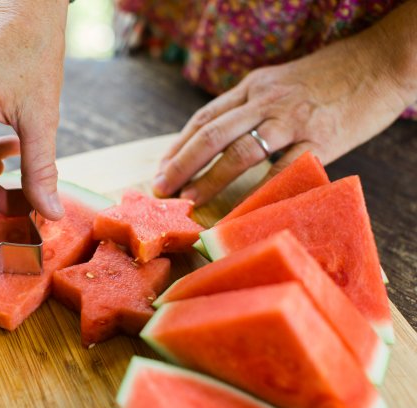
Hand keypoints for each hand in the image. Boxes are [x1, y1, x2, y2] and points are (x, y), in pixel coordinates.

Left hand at [154, 11, 416, 205]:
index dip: (179, 145)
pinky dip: (258, 191)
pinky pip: (282, 169)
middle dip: (181, 163)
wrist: (380, 63)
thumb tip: (224, 141)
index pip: (205, 118)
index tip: (161, 168)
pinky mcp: (319, 139)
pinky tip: (241, 210)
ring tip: (189, 200)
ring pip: (239, 151)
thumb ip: (253, 107)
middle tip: (161, 188)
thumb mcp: (280, 83)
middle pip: (211, 133)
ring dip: (209, 178)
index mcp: (253, 87)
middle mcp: (265, 101)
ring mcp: (291, 120)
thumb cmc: (329, 78)